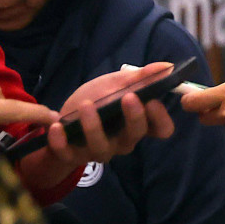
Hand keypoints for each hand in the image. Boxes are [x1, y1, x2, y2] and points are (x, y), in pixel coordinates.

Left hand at [20, 63, 176, 188]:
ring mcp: (99, 151)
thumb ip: (140, 78)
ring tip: (86, 105)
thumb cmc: (99, 99)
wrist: (66, 118)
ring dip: (94, 126)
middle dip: (134, 117)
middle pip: (135, 135)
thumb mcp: (117, 83)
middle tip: (128, 96)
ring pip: (102, 147)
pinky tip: (57, 126)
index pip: (162, 129)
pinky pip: (69, 155)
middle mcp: (123, 141)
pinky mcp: (74, 156)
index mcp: (138, 124)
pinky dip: (62, 142)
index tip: (153, 101)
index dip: (160, 118)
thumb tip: (167, 67)